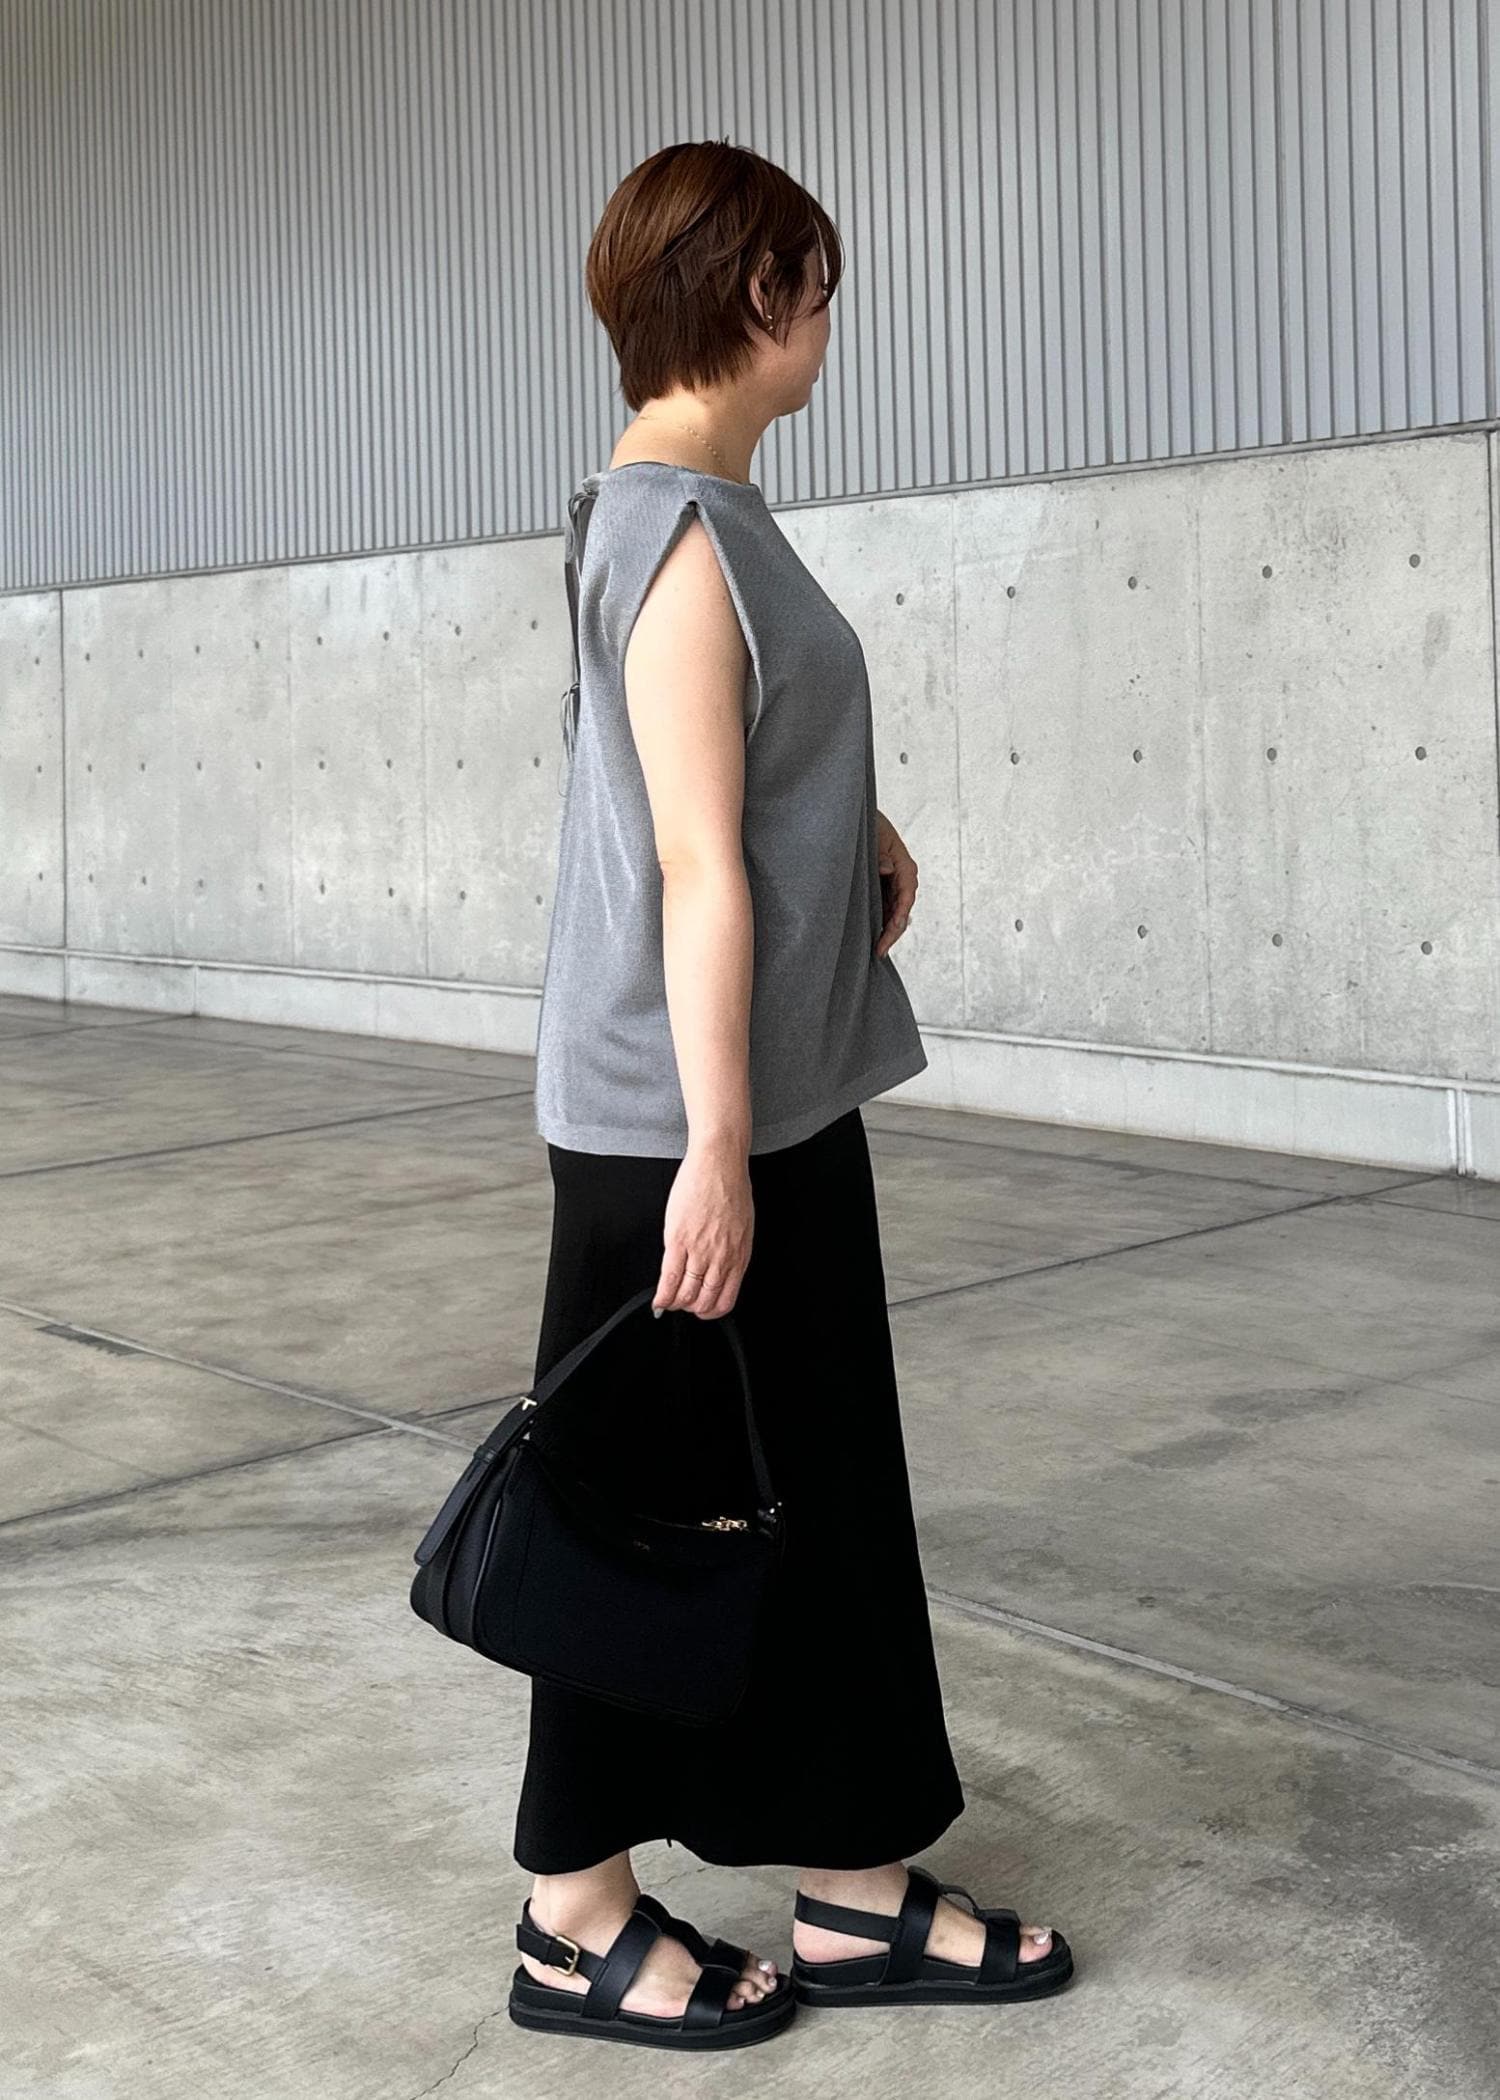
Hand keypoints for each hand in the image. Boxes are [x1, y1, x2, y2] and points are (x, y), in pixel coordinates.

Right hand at [654, 1138, 754, 1319]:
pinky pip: (669, 1277)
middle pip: (704, 1301)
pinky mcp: (679, 1239)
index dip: (710, 1310)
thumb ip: (732, 1251)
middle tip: (682, 1305)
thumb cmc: (731, 1188)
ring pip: (686, 1294)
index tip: (701, 1310)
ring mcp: (699, 1250)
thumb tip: (720, 1269)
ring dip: (676, 1304)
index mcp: (739, 1256)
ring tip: (669, 1302)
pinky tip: (658, 1300)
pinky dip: (662, 1295)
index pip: (725, 1299)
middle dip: (692, 1309)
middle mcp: (721, 1258)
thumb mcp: (743, 1227)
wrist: (720, 1163)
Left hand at [874, 810, 917, 957]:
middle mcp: (903, 877)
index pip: (906, 896)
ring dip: (887, 931)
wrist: (858, 818)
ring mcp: (894, 884)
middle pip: (902, 911)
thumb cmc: (869, 824)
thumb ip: (880, 853)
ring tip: (876, 951)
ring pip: (895, 913)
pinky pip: (886, 909)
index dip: (898, 918)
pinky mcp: (884, 888)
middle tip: (879, 951)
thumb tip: (886, 869)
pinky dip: (881, 923)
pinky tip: (873, 937)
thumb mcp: (875, 835)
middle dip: (892, 933)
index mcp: (905, 865)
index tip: (888, 933)